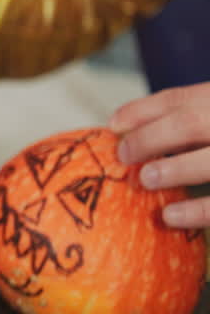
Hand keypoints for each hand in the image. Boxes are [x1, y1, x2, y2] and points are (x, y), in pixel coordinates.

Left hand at [112, 83, 209, 227]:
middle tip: (125, 155)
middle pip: (197, 119)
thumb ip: (188, 119)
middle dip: (155, 136)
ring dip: (177, 168)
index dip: (146, 110)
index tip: (113, 125)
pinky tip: (170, 216)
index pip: (187, 98)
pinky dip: (200, 210)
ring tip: (146, 178)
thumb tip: (123, 130)